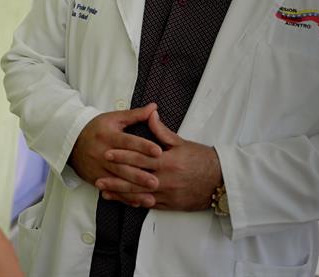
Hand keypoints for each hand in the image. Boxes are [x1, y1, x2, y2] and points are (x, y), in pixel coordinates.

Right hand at [69, 103, 161, 191]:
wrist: (70, 141)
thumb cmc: (96, 128)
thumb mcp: (113, 118)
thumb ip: (135, 115)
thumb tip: (154, 107)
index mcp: (108, 136)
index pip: (127, 142)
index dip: (143, 146)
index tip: (158, 152)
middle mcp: (103, 153)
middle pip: (123, 165)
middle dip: (139, 174)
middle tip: (156, 181)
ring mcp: (99, 168)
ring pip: (118, 180)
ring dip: (134, 189)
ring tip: (151, 194)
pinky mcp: (96, 179)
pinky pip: (112, 190)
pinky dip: (125, 197)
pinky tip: (138, 202)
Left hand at [98, 110, 221, 210]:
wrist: (221, 180)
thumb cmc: (201, 159)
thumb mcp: (182, 142)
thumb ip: (162, 131)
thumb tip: (150, 114)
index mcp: (167, 161)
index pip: (140, 157)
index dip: (122, 155)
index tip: (107, 153)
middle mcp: (165, 179)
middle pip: (135, 179)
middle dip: (115, 179)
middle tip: (98, 177)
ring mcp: (167, 194)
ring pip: (139, 195)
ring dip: (120, 194)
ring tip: (104, 192)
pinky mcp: (170, 204)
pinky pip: (149, 204)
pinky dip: (134, 203)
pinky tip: (122, 201)